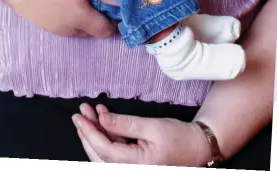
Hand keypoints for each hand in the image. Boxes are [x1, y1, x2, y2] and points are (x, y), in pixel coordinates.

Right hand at [6, 0, 118, 37]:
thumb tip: (127, 0)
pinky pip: (59, 20)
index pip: (107, 30)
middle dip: (100, 16)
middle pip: (91, 29)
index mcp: (81, 21)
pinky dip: (65, 11)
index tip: (118, 2)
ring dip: (81, 14)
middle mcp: (67, 30)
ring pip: (74, 26)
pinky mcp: (37, 20)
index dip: (116, 19)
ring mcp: (50, 27)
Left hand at [72, 104, 210, 166]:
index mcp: (137, 165)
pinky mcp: (133, 163)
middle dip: (87, 133)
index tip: (79, 117)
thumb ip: (125, 124)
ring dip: (96, 133)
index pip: (104, 150)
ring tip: (89, 112)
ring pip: (104, 154)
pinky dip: (107, 135)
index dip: (89, 133)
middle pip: (100, 155)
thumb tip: (102, 120)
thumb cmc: (178, 137)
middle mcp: (132, 170)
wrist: (196, 147)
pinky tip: (104, 117)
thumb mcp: (152, 126)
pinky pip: (114, 151)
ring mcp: (132, 168)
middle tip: (79, 113)